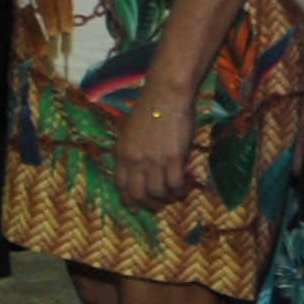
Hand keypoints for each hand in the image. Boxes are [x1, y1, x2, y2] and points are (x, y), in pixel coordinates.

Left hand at [110, 87, 197, 209]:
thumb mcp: (129, 131)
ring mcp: (154, 161)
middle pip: (138, 194)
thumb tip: (137, 171)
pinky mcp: (173, 159)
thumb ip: (130, 152)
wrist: (166, 95)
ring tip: (173, 197)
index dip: (128, 200)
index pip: (121, 185)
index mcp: (122, 153)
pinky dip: (179, 191)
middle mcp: (135, 161)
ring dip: (166, 199)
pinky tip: (183, 190)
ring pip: (158, 193)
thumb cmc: (149, 109)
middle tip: (157, 206)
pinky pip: (175, 185)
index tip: (135, 209)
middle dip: (148, 204)